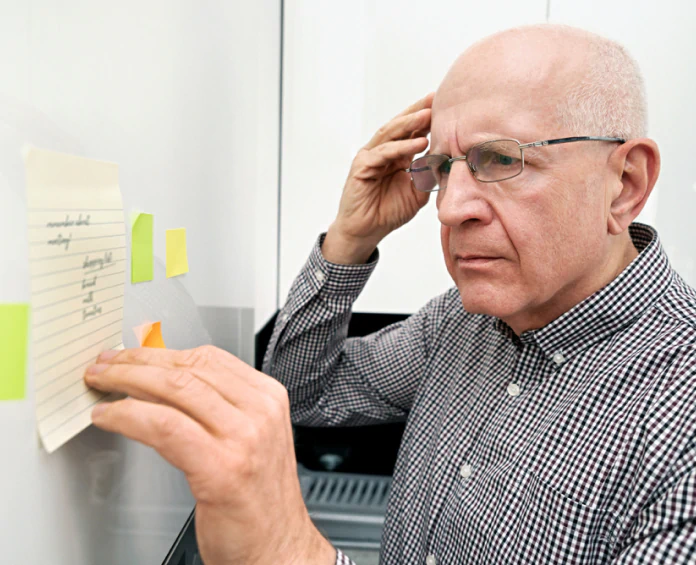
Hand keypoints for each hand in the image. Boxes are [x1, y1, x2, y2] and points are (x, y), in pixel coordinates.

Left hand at [84, 346, 334, 564]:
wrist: (278, 548)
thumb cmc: (258, 500)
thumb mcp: (249, 438)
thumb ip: (218, 408)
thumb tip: (163, 382)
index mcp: (269, 398)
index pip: (209, 358)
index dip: (161, 352)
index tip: (133, 354)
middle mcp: (260, 411)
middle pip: (189, 368)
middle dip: (138, 360)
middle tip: (107, 364)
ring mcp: (244, 438)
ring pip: (174, 389)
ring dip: (127, 382)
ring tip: (102, 385)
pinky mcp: (221, 468)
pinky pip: (164, 426)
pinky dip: (128, 416)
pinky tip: (110, 417)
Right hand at [322, 93, 433, 263]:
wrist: (366, 231)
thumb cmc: (388, 212)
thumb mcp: (417, 193)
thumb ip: (429, 176)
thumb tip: (448, 161)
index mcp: (396, 155)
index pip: (413, 131)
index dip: (428, 118)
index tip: (447, 106)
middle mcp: (382, 152)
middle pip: (401, 125)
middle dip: (419, 111)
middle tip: (437, 98)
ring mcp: (370, 158)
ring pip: (391, 134)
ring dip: (410, 123)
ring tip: (428, 114)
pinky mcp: (361, 167)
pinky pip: (383, 153)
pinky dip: (401, 147)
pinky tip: (418, 143)